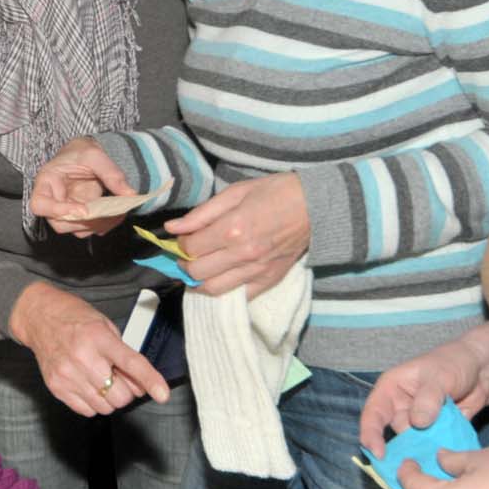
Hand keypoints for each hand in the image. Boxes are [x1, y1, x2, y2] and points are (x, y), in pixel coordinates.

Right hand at [8, 281, 168, 416]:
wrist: (39, 317)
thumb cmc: (75, 318)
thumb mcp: (105, 326)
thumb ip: (123, 354)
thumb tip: (139, 385)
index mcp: (98, 337)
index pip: (131, 363)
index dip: (150, 380)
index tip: (163, 394)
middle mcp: (82, 357)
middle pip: (119, 395)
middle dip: (126, 391)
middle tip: (119, 377)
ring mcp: (67, 375)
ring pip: (105, 406)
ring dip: (110, 398)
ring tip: (101, 378)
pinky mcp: (56, 387)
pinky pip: (87, 410)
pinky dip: (94, 402)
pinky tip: (88, 385)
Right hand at [29, 138, 134, 236]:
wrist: (86, 156)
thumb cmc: (81, 152)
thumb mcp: (95, 155)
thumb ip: (111, 173)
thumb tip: (129, 194)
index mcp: (46, 182)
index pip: (39, 204)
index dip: (58, 211)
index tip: (83, 210)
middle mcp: (53, 200)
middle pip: (59, 223)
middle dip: (85, 222)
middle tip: (107, 212)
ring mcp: (66, 211)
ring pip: (75, 229)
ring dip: (97, 225)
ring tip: (117, 211)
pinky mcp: (79, 217)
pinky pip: (89, 229)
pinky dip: (105, 224)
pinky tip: (116, 213)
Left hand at [168, 174, 309, 296]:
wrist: (315, 206)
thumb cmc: (275, 192)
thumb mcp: (236, 192)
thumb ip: (202, 213)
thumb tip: (173, 228)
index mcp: (233, 228)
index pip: (191, 247)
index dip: (181, 244)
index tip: (183, 238)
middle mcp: (242, 253)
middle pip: (198, 271)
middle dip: (185, 263)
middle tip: (187, 255)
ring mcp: (257, 270)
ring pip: (213, 288)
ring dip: (199, 280)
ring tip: (199, 269)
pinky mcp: (269, 280)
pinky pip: (238, 295)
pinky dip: (224, 290)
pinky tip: (221, 277)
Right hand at [358, 323, 488, 456]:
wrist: (483, 367)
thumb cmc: (454, 362)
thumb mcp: (439, 376)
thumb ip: (428, 398)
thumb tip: (418, 423)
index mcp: (391, 390)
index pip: (373, 414)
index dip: (371, 435)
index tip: (378, 454)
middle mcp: (400, 408)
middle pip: (392, 435)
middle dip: (399, 451)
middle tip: (409, 466)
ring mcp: (418, 422)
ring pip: (413, 444)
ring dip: (421, 454)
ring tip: (430, 464)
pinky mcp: (436, 432)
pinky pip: (432, 446)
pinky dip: (437, 454)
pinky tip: (444, 462)